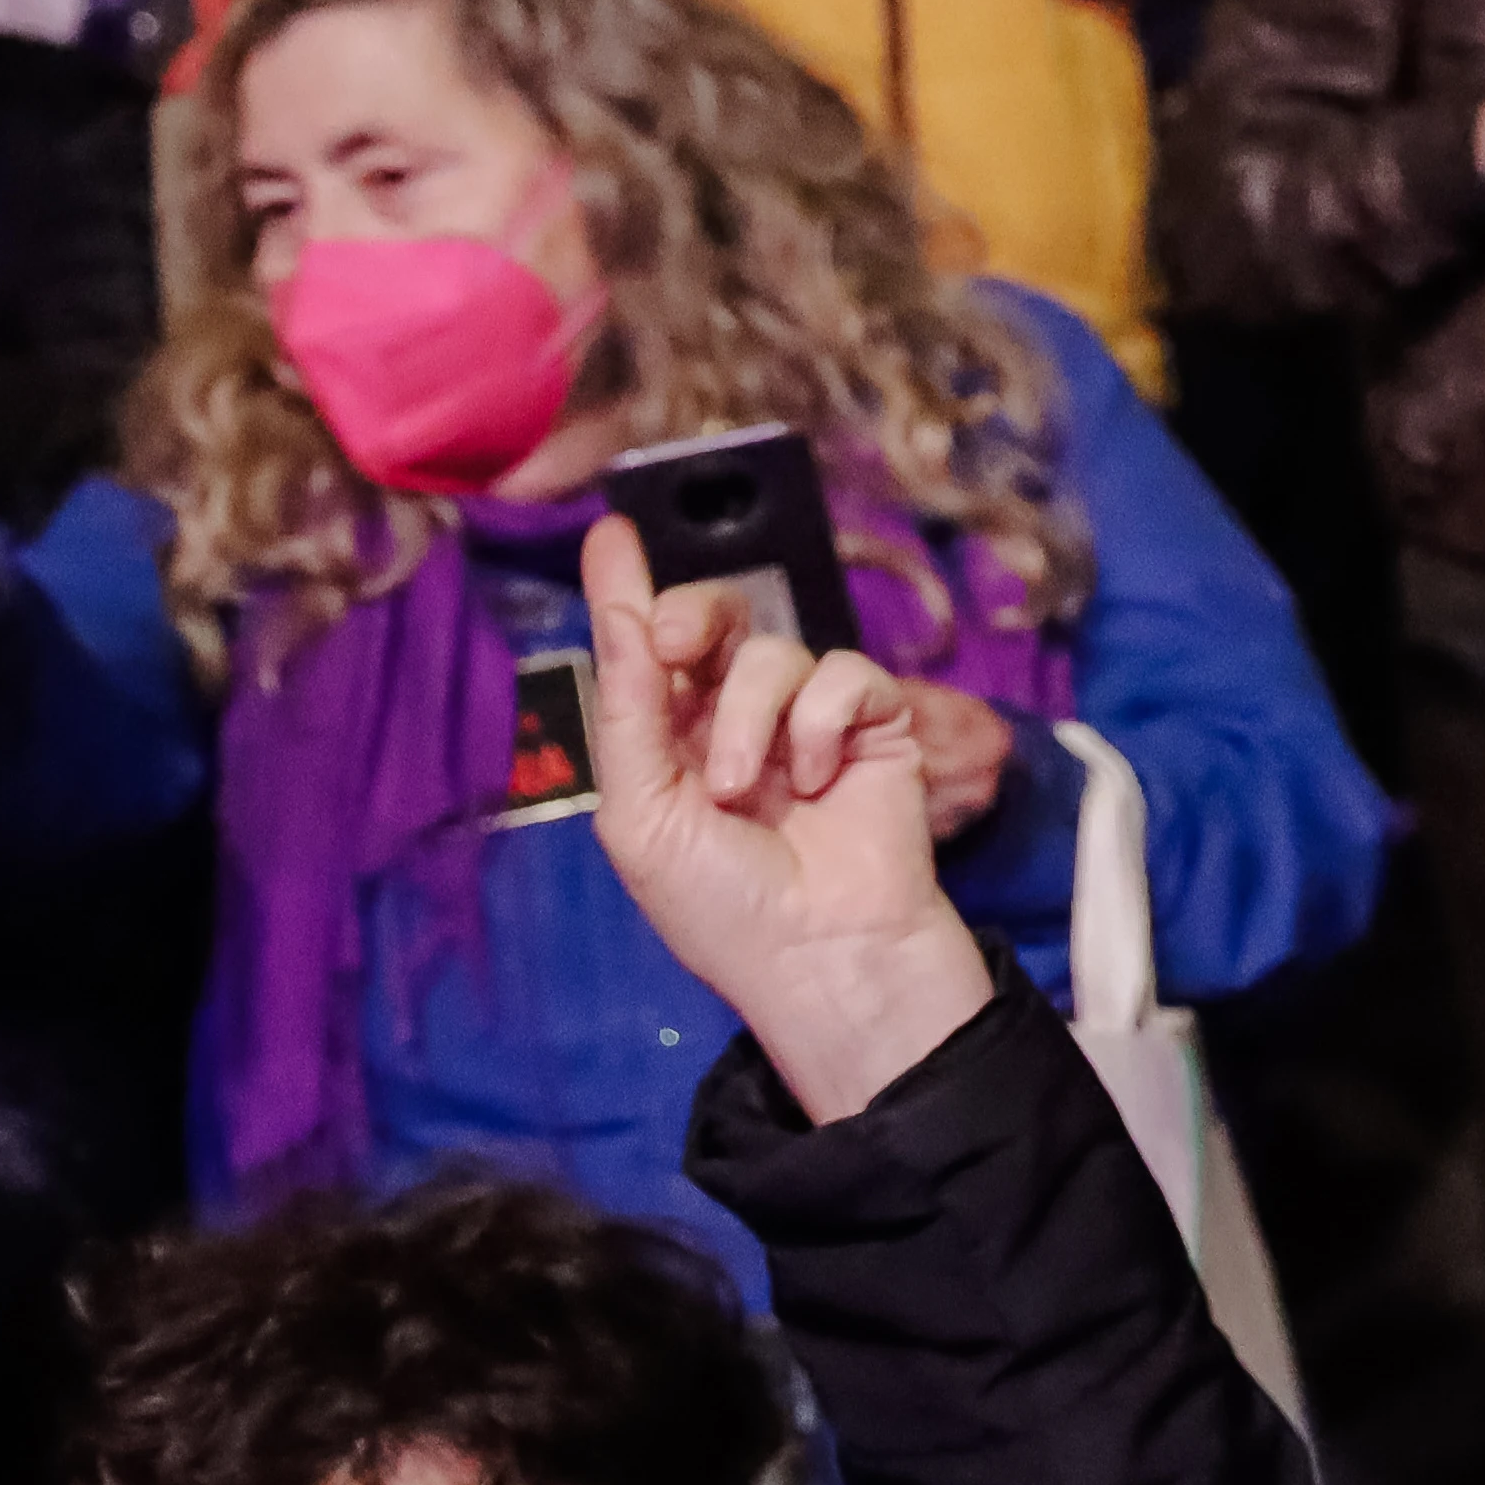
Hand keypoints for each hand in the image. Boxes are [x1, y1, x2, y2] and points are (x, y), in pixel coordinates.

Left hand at [581, 516, 998, 1123]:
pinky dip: (823, 723)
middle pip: (714, 618)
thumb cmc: (720, 906)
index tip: (610, 530)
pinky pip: (845, 675)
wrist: (823, 953)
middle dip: (692, 616)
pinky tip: (820, 779)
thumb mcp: (642, 814)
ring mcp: (808, 719)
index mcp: (668, 739)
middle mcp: (734, 718)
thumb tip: (621, 608)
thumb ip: (630, 708)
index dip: (627, 584)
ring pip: (775, 650)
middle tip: (680, 650)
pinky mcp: (874, 724)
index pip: (644, 645)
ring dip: (752, 719)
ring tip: (751, 793)